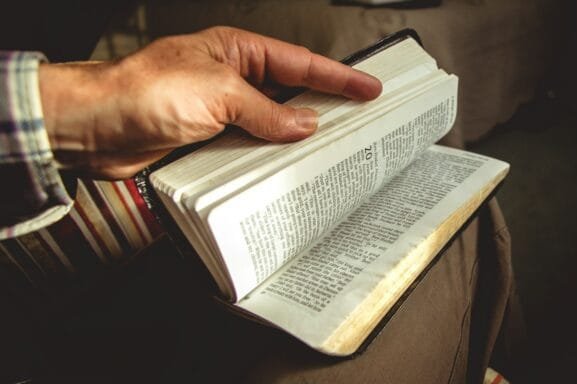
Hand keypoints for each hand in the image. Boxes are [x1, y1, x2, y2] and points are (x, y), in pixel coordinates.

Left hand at [38, 26, 381, 178]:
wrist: (92, 127)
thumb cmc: (141, 91)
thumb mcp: (218, 93)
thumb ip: (266, 111)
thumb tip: (303, 123)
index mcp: (235, 51)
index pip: (299, 62)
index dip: (338, 76)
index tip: (368, 87)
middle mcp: (230, 78)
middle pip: (290, 92)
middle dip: (325, 105)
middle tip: (360, 118)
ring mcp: (220, 109)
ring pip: (272, 123)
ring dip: (297, 136)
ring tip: (332, 146)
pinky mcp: (208, 138)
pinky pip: (250, 146)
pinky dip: (270, 156)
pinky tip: (286, 165)